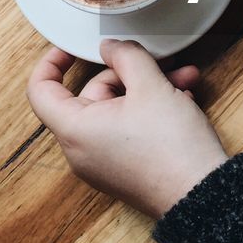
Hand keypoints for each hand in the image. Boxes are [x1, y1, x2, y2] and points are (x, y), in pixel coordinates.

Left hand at [26, 39, 227, 218]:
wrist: (202, 195)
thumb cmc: (172, 147)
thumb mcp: (151, 86)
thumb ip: (126, 56)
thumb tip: (110, 47)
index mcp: (75, 130)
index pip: (41, 90)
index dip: (53, 63)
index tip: (71, 48)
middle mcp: (82, 151)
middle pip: (90, 95)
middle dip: (126, 72)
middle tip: (157, 61)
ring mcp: (103, 163)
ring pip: (115, 110)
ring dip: (147, 88)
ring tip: (182, 78)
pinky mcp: (125, 170)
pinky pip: (127, 130)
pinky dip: (150, 111)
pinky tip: (181, 100)